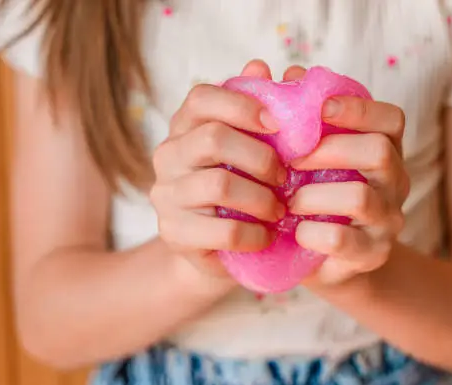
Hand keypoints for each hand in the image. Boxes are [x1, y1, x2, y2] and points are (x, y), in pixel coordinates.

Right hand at [150, 60, 285, 276]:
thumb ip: (259, 112)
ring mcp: (166, 195)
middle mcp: (167, 155)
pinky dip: (256, 233)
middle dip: (262, 158)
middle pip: (214, 138)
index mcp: (184, 127)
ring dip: (262, 198)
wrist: (215, 248)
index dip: (242, 105)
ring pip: (220, 185)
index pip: (201, 98)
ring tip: (280, 209)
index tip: (278, 125)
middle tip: (285, 176)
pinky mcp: (173, 233)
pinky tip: (268, 234)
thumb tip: (266, 68)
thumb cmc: (240, 190)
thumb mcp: (251, 152)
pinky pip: (225, 230)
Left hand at [284, 66, 409, 284]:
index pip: (391, 119)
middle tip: (291, 159)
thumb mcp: (301, 155)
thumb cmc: (310, 195)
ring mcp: (388, 220)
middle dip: (328, 150)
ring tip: (287, 200)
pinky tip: (295, 231)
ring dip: (313, 195)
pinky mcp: (372, 254)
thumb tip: (261, 71)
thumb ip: (287, 114)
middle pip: (380, 152)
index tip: (319, 107)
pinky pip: (343, 240)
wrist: (321, 258)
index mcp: (384, 149)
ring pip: (360, 196)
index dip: (358, 108)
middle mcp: (395, 182)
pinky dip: (311, 233)